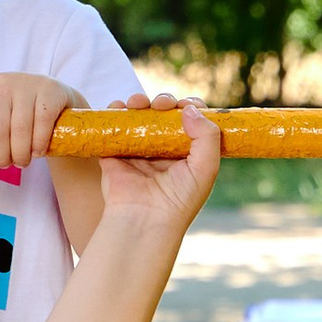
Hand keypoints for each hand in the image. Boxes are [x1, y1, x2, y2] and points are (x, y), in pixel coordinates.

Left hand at [0, 73, 80, 170]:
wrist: (55, 100)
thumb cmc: (13, 107)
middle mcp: (2, 83)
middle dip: (1, 156)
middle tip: (6, 164)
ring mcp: (28, 85)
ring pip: (19, 131)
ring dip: (21, 154)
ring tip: (22, 161)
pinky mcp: (50, 92)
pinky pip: (41, 124)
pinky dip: (38, 144)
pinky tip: (38, 151)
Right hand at [99, 92, 223, 233]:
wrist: (145, 220)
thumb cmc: (180, 200)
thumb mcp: (206, 169)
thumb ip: (208, 136)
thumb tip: (189, 108)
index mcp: (186, 154)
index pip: (191, 121)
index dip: (189, 108)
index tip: (185, 105)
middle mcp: (163, 151)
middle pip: (163, 115)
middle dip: (163, 102)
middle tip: (162, 104)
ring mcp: (138, 152)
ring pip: (139, 117)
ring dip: (138, 102)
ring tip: (137, 102)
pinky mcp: (115, 154)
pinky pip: (114, 127)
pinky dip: (115, 112)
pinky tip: (119, 106)